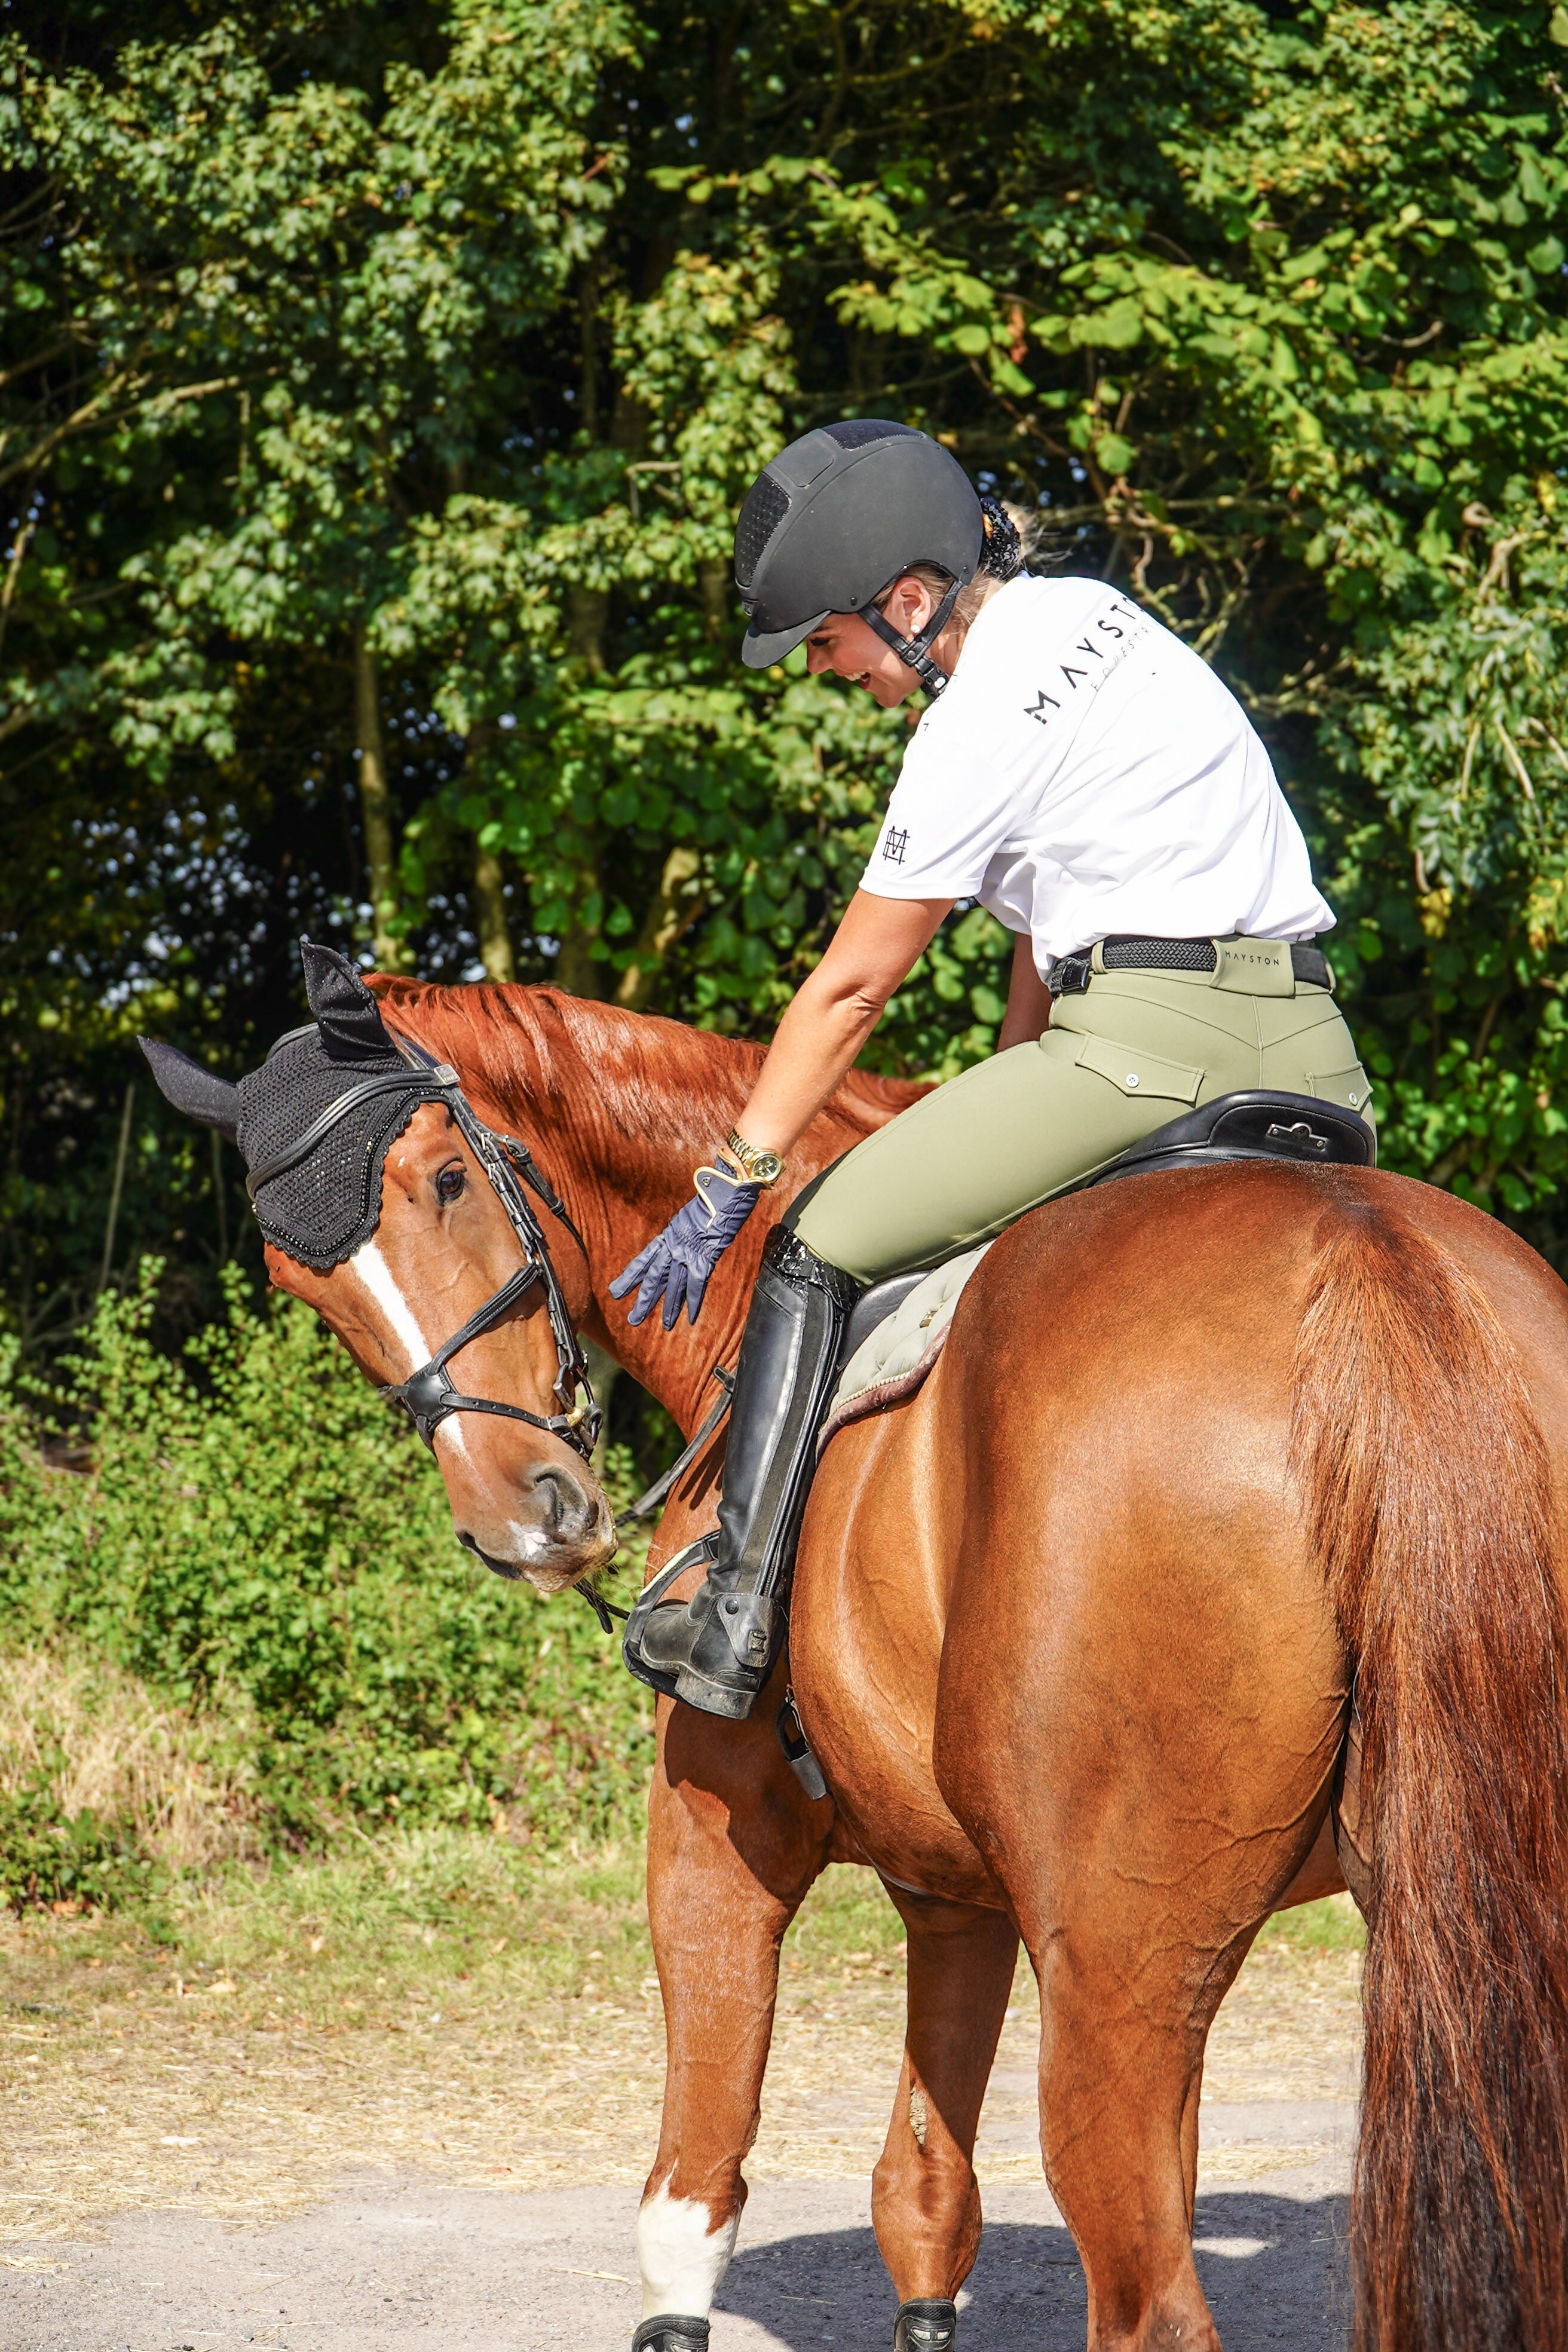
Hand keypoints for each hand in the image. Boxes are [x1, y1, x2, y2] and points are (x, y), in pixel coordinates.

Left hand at [609, 1168, 761, 1329]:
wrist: (724, 1190)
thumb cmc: (711, 1197)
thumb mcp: (691, 1214)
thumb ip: (684, 1229)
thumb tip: (683, 1236)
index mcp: (668, 1235)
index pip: (644, 1260)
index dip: (631, 1277)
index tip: (616, 1291)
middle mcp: (674, 1245)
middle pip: (655, 1277)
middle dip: (644, 1299)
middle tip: (633, 1319)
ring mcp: (689, 1252)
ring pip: (673, 1285)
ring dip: (669, 1307)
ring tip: (665, 1326)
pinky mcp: (705, 1257)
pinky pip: (697, 1284)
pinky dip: (693, 1302)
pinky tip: (690, 1318)